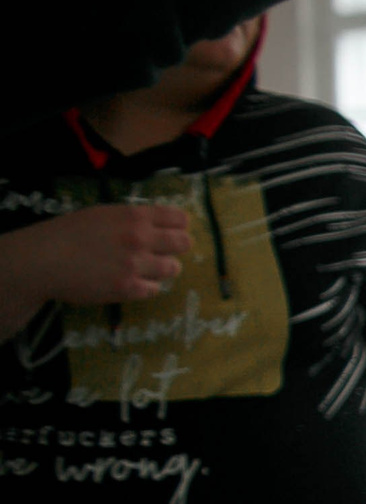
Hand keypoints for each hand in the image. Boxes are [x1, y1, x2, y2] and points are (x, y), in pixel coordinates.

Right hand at [0, 205, 191, 336]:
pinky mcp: (130, 288)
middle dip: (175, 247)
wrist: (43, 259)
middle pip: (184, 243)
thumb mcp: (102, 214)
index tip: (172, 231)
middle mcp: (140, 238)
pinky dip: (146, 286)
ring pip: (173, 268)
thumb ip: (132, 219)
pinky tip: (130, 281)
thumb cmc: (68, 233)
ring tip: (144, 268)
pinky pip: (155, 289)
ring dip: (162, 268)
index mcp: (133, 216)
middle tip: (162, 252)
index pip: (179, 218)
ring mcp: (136, 264)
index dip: (178, 226)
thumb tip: (159, 224)